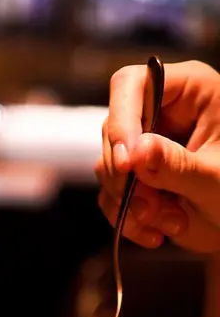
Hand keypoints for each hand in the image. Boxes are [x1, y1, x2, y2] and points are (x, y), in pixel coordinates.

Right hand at [96, 60, 219, 253]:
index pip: (134, 84)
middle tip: (151, 207)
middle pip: (113, 130)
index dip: (122, 121)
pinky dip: (127, 219)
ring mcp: (143, 146)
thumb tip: (137, 152)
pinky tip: (157, 232)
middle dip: (129, 177)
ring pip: (109, 167)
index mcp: (189, 91)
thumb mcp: (216, 179)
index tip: (127, 163)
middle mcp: (160, 113)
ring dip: (132, 204)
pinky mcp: (133, 177)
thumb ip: (177, 164)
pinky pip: (109, 195)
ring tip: (171, 223)